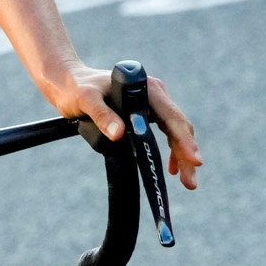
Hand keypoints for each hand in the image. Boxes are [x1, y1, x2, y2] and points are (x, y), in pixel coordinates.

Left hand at [47, 63, 203, 190]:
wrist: (71, 82)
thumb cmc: (77, 88)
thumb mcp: (86, 99)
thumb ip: (102, 115)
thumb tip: (119, 134)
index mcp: (147, 88)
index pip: (171, 116)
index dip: (184, 139)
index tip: (194, 159)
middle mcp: (155, 93)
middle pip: (178, 126)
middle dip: (187, 154)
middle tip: (191, 183)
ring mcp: (152, 102)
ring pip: (175, 131)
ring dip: (182, 155)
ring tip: (187, 182)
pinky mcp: (146, 111)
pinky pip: (165, 132)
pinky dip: (171, 150)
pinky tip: (171, 167)